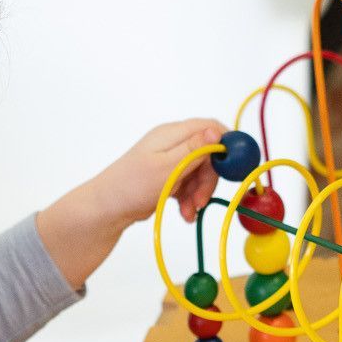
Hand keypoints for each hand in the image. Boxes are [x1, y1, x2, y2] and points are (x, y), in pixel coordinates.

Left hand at [36, 118, 225, 290]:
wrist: (106, 209)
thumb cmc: (132, 186)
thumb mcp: (168, 167)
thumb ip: (193, 150)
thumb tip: (216, 132)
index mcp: (172, 134)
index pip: (209, 128)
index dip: (226, 145)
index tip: (235, 166)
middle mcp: (172, 143)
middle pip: (207, 154)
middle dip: (209, 179)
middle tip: (202, 200)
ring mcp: (169, 160)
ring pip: (199, 172)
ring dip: (199, 193)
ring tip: (189, 212)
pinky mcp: (167, 177)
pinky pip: (188, 184)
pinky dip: (190, 199)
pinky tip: (185, 214)